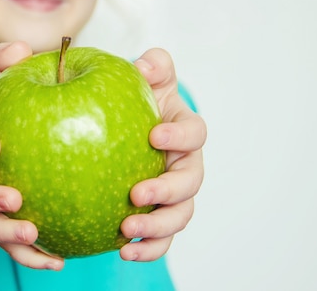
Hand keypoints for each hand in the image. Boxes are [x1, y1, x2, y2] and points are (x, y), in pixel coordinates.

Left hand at [119, 48, 206, 261]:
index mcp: (184, 131)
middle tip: (136, 193)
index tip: (154, 135)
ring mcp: (175, 193)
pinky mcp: (159, 215)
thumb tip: (145, 65)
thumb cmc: (136, 100)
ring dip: (157, 226)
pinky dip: (148, 248)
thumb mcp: (146, 78)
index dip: (179, 136)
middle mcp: (186, 164)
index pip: (194, 132)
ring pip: (179, 215)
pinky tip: (123, 251)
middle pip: (191, 182)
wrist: (122, 125)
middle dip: (167, 191)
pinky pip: (161, 238)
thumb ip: (153, 65)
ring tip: (126, 230)